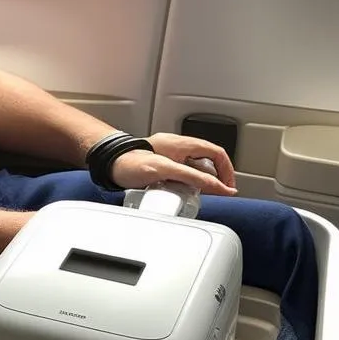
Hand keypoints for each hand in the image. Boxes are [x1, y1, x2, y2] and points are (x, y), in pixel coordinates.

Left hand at [109, 133, 236, 194]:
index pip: (217, 153)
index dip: (226, 170)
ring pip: (194, 168)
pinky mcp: (161, 166)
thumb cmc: (131, 163)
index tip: (228, 187)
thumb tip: (218, 187)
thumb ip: (194, 178)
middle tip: (217, 193)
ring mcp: (169, 157)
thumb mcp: (168, 170)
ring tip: (201, 195)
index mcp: (183, 144)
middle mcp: (177, 148)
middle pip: (207, 161)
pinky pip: (181, 175)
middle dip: (215, 177)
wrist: (110, 164)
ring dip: (200, 182)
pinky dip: (186, 184)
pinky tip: (182, 194)